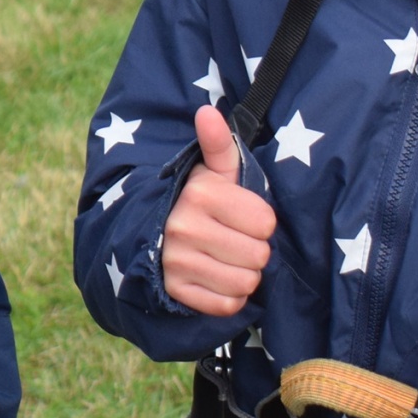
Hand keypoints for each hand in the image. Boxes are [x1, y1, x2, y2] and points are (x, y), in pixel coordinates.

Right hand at [161, 107, 277, 315]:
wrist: (151, 232)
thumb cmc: (197, 200)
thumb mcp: (211, 170)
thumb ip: (218, 144)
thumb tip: (207, 112)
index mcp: (200, 194)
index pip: (266, 223)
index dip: (260, 222)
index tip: (242, 217)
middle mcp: (184, 227)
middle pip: (259, 256)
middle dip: (253, 250)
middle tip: (234, 240)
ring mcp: (177, 261)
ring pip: (245, 283)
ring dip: (243, 275)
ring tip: (225, 259)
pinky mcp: (174, 291)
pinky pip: (226, 305)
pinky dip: (228, 297)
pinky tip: (215, 278)